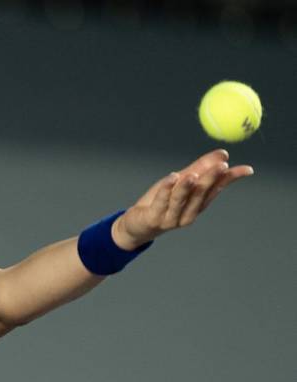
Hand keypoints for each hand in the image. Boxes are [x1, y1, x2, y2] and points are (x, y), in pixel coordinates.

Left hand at [112, 148, 254, 249]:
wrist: (136, 225)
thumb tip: (223, 154)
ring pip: (180, 200)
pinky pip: (160, 202)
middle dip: (211, 180)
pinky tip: (171, 178)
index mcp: (197, 205)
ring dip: (187, 187)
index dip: (230, 179)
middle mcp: (187, 214)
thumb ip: (200, 168)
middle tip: (222, 166)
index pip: (216, 190)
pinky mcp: (153, 218)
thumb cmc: (160, 202)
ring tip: (193, 174)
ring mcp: (171, 218)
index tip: (246, 169)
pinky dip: (166, 189)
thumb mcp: (180, 182)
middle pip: (200, 195)